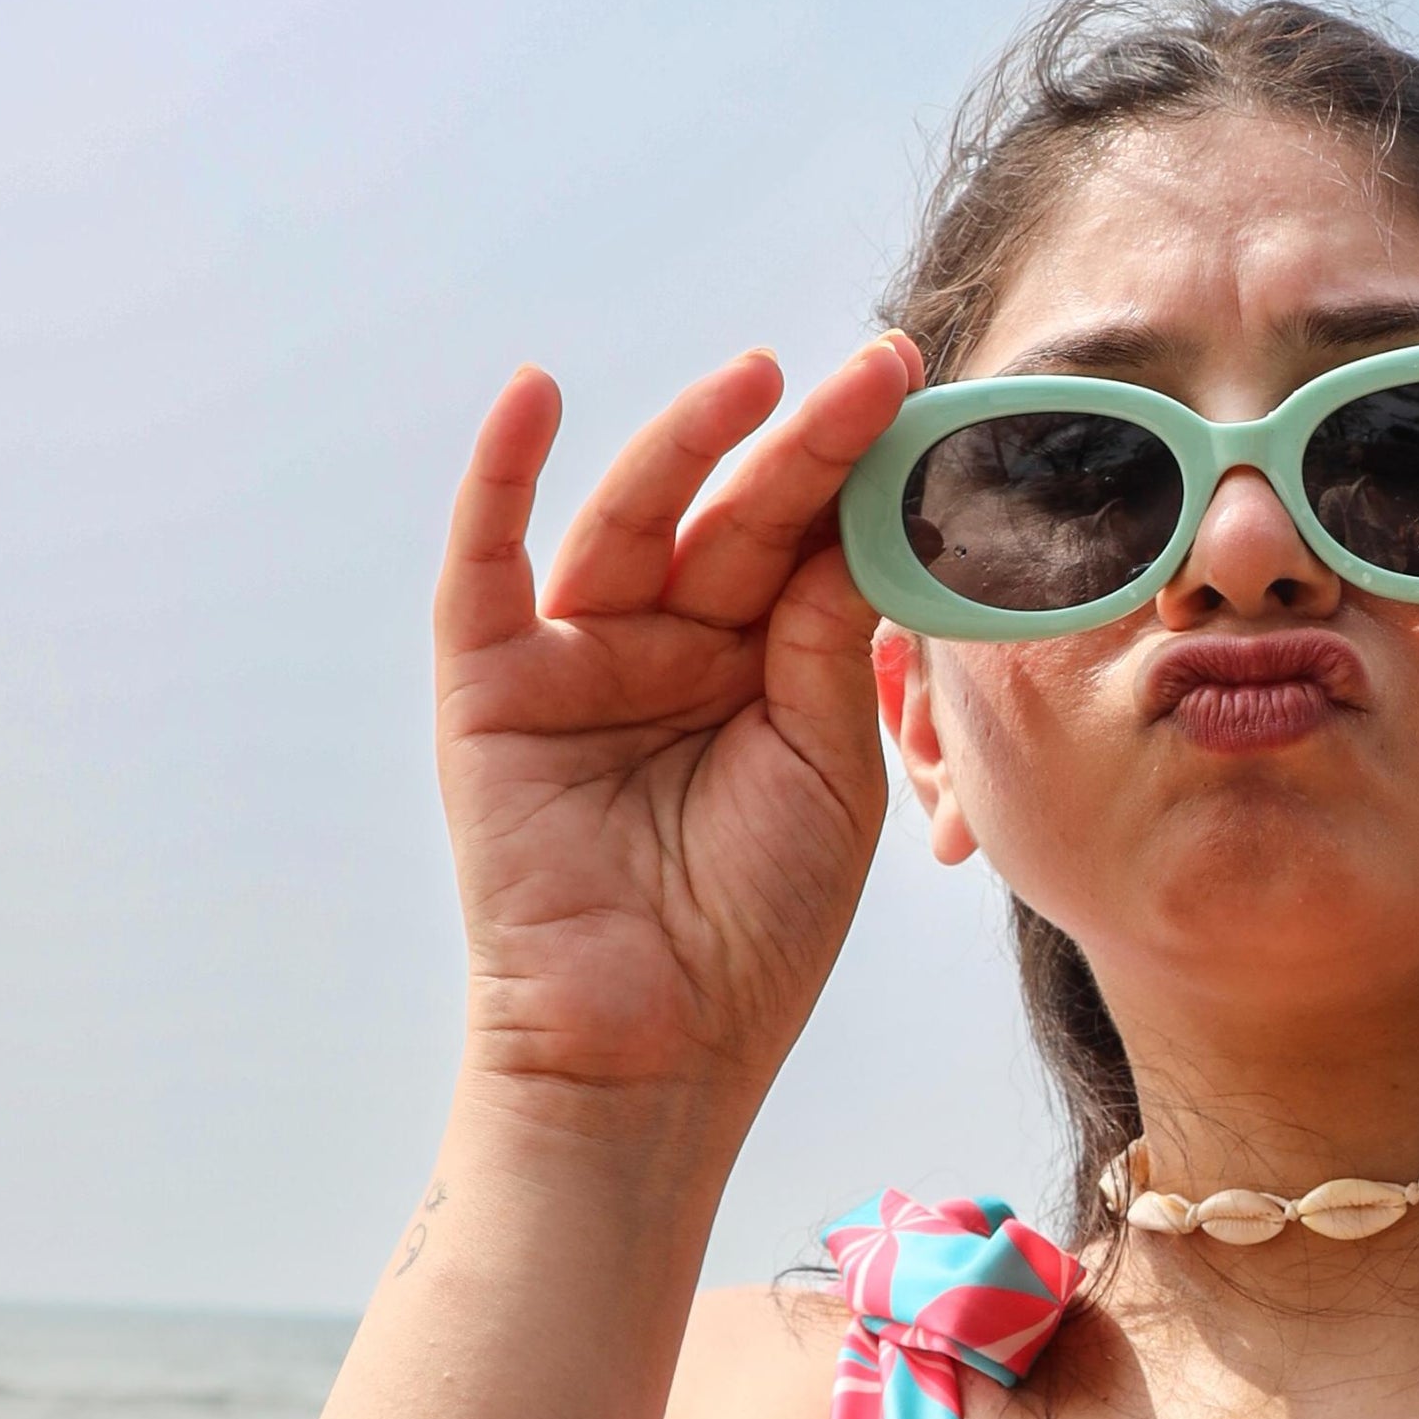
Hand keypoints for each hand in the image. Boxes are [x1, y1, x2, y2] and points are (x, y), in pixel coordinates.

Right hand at [431, 334, 920, 1119]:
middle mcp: (669, 647)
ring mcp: (577, 660)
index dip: (864, 476)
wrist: (655, 1051)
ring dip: (691, 441)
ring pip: (635, 522)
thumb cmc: (753, 932)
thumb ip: (828, 643)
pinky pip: (487, 565)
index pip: (811, 547)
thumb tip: (851, 516)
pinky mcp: (492, 687)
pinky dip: (499, 478)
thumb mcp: (825, 770)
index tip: (932, 403)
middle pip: (737, 520)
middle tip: (882, 367)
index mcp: (760, 670)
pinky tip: (533, 395)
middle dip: (809, 443)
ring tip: (762, 377)